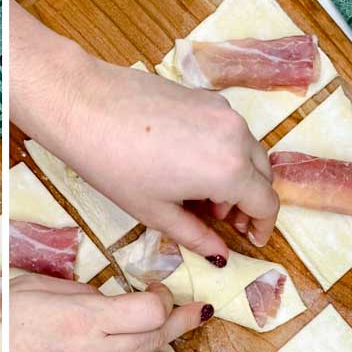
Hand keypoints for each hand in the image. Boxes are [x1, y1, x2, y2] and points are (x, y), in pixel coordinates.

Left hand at [9, 5, 278, 264]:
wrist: (85, 107)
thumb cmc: (115, 165)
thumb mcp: (157, 212)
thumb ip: (196, 236)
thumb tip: (220, 255)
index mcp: (229, 170)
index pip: (266, 203)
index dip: (263, 226)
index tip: (252, 239)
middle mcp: (236, 136)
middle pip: (263, 176)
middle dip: (249, 202)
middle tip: (224, 221)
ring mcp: (223, 111)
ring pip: (248, 151)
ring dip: (238, 176)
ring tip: (203, 194)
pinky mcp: (206, 96)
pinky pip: (230, 130)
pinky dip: (225, 152)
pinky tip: (191, 164)